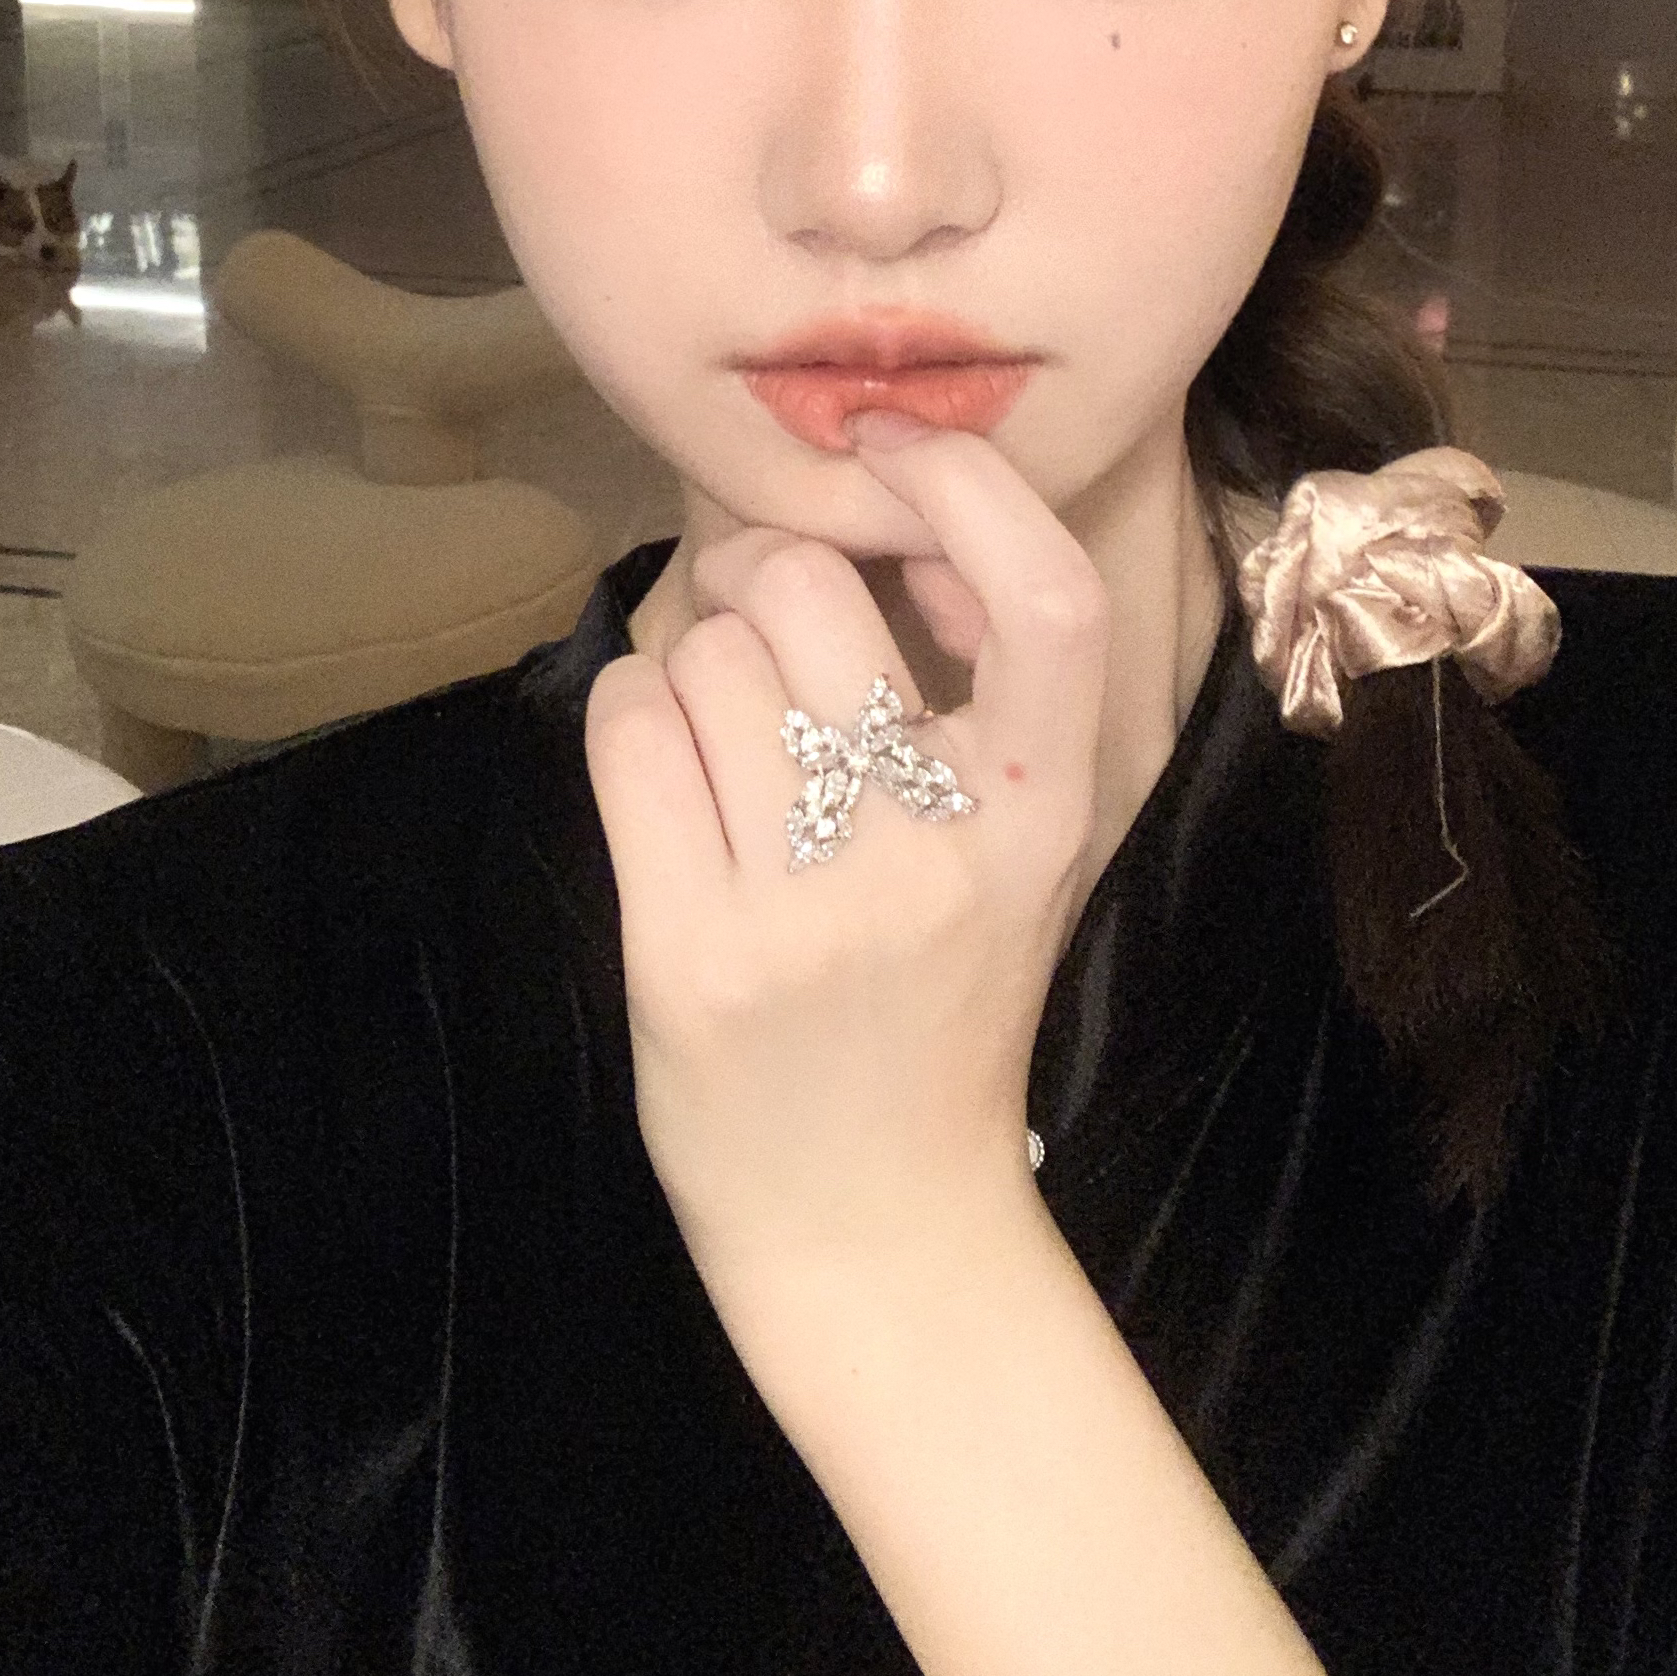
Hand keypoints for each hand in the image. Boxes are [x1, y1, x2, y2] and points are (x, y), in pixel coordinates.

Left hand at [583, 421, 1110, 1301]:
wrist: (878, 1226)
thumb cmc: (941, 1007)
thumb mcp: (1018, 858)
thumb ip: (985, 705)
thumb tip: (889, 511)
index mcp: (1043, 814)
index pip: (1047, 598)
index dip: (968, 486)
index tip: (896, 449)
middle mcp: (939, 850)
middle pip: (810, 592)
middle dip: (757, 575)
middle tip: (752, 615)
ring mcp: (812, 908)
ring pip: (706, 656)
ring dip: (692, 664)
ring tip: (719, 737)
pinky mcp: (695, 957)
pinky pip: (630, 733)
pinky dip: (629, 715)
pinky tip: (659, 764)